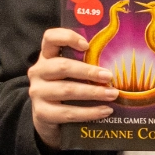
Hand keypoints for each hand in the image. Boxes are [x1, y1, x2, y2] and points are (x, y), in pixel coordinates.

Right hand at [27, 28, 117, 149]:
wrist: (46, 116)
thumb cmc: (64, 88)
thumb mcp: (69, 73)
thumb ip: (83, 64)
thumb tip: (117, 62)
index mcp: (46, 56)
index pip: (50, 38)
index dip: (67, 38)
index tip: (87, 45)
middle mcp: (38, 71)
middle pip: (63, 66)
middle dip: (89, 71)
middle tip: (109, 76)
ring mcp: (37, 92)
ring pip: (67, 90)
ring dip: (93, 93)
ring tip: (112, 94)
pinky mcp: (41, 112)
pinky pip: (68, 112)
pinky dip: (89, 112)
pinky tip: (105, 111)